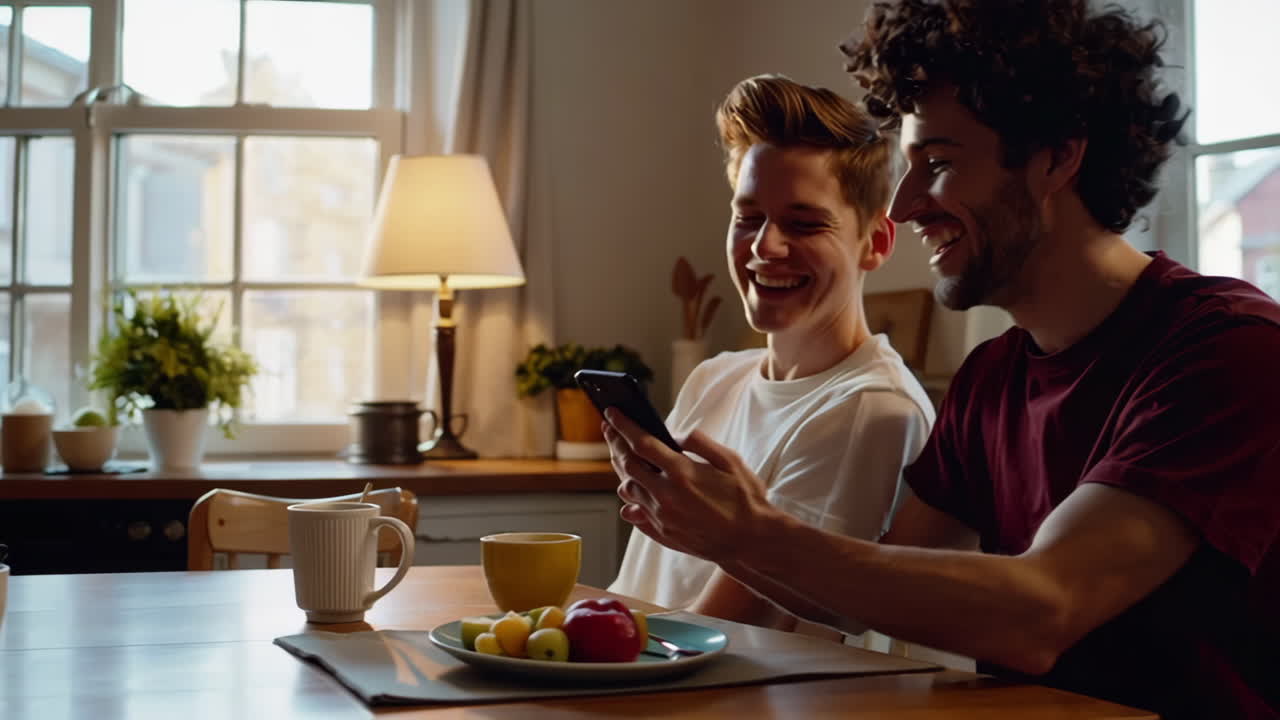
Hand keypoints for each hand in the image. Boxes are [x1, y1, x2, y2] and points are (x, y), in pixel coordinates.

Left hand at [602, 409, 772, 562]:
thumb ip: (699, 442)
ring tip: (619, 454)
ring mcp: (662, 517)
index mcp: (682, 473)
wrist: (752, 541)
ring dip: (620, 469)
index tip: (612, 413)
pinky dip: (630, 499)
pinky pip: (636, 513)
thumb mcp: (730, 461)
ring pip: (628, 489)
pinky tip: (629, 489)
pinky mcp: (663, 532)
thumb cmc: (745, 499)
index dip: (624, 426)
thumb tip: (673, 436)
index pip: (642, 443)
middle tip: (609, 429)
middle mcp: (666, 496)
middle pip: (628, 465)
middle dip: (616, 443)